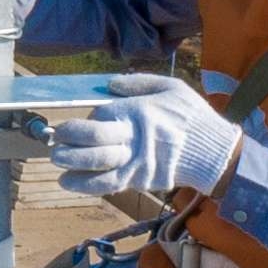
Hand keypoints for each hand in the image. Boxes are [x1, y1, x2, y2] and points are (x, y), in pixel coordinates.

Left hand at [40, 74, 243, 203]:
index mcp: (139, 111)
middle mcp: (134, 136)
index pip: (101, 115)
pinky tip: (69, 182)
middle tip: (53, 143)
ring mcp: (137, 160)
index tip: (69, 127)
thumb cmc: (192, 116)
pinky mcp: (140, 180)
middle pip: (94, 139)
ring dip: (72, 164)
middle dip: (68, 141)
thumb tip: (109, 84)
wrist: (214, 152)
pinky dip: (86, 185)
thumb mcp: (170, 87)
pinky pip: (109, 184)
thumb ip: (138, 82)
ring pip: (98, 165)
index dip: (82, 122)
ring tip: (56, 162)